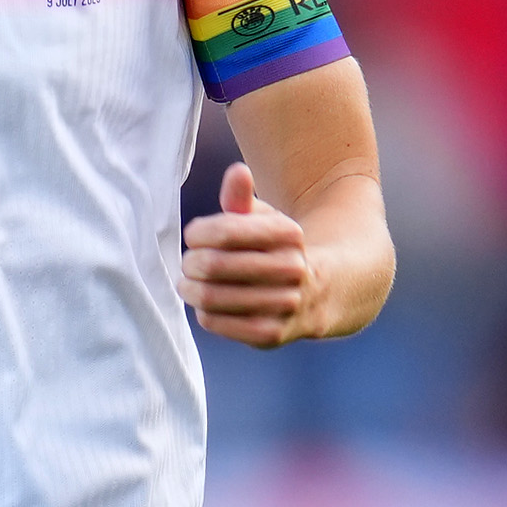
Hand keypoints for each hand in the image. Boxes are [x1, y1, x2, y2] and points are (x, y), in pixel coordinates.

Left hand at [180, 163, 322, 347]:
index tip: (193, 236)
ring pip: (212, 297)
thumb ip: (242, 197)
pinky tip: (207, 305)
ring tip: (189, 283)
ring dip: (191, 289)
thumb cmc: (274, 249)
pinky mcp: (270, 334)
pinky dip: (204, 313)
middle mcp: (292, 269)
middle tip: (188, 263)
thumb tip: (237, 172)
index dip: (199, 233)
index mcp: (289, 234)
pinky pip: (217, 323)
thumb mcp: (263, 219)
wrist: (318, 294)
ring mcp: (284, 305)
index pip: (226, 230)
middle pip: (214, 265)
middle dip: (191, 263)